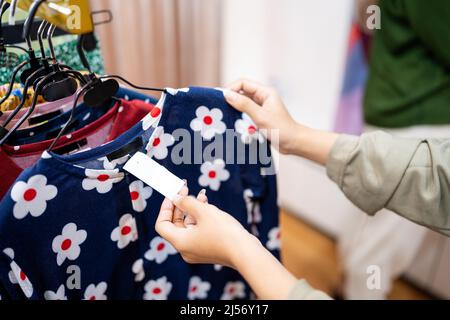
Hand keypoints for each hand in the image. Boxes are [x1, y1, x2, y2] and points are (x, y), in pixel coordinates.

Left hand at [155, 187, 261, 268]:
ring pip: (189, 226)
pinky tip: (208, 205)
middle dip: (180, 206)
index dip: (165, 207)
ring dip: (193, 210)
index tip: (173, 194)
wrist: (245, 252)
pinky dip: (201, 219)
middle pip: (175, 225)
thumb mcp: (203, 211)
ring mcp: (197, 250)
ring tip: (201, 195)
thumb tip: (176, 198)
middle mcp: (186, 249)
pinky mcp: (208, 249)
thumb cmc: (224, 232)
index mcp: (180, 242)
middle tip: (185, 190)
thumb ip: (186, 202)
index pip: (162, 224)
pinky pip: (199, 231)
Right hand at [224, 78, 338, 164]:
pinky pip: (245, 113)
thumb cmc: (281, 129)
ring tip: (226, 116)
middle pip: (241, 92)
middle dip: (231, 99)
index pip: (243, 83)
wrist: (293, 143)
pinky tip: (234, 123)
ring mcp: (261, 107)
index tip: (221, 98)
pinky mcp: (259, 117)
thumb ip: (244, 105)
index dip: (231, 88)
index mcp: (265, 92)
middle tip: (220, 108)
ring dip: (235, 109)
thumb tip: (227, 95)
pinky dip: (239, 117)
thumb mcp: (260, 116)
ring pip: (242, 103)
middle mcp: (263, 98)